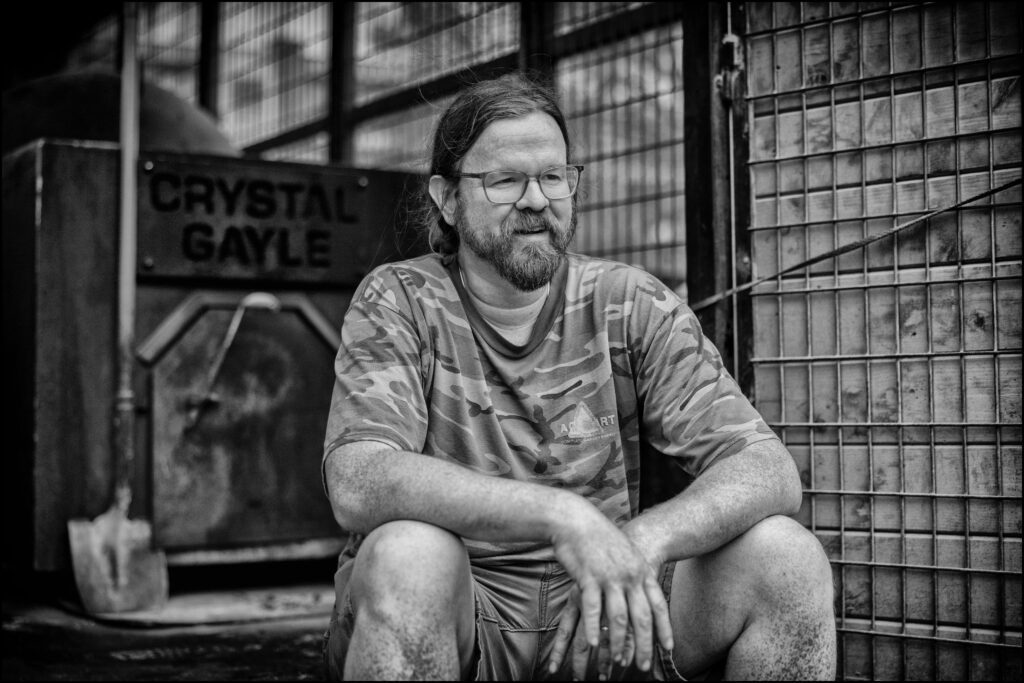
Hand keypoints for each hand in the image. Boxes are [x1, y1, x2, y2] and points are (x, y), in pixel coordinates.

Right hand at [545, 505, 673, 676]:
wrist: (577, 519)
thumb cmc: (600, 538)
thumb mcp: (626, 554)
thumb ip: (636, 575)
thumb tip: (644, 595)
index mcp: (642, 571)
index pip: (659, 605)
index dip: (664, 628)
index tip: (669, 648)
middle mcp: (630, 576)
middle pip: (642, 618)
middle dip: (644, 646)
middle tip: (642, 666)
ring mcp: (609, 577)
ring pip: (618, 618)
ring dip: (618, 643)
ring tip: (617, 661)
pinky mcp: (588, 577)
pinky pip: (593, 608)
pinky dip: (593, 628)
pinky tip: (593, 644)